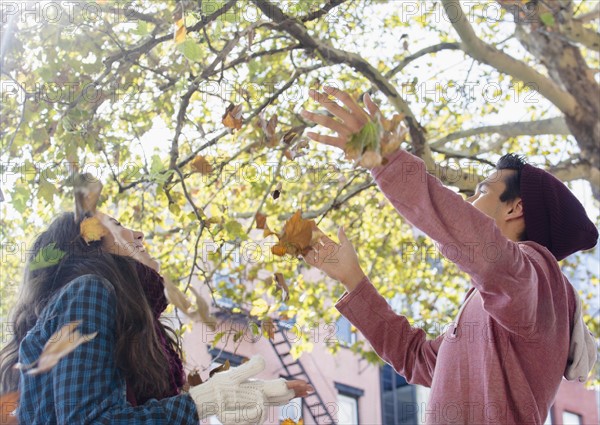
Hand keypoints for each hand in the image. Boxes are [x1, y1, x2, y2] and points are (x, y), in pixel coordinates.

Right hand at [189, 355, 312, 423]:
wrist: (208, 401)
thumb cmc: (220, 387)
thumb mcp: (234, 374)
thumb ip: (250, 368)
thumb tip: (262, 359)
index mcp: (258, 390)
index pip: (282, 388)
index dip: (296, 386)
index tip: (307, 385)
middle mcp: (260, 399)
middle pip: (283, 396)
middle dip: (296, 392)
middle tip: (309, 389)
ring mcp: (255, 405)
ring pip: (276, 401)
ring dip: (287, 396)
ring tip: (297, 392)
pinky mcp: (251, 409)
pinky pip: (265, 405)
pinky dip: (272, 400)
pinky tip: (276, 396)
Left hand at [301, 86, 381, 149]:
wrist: (383, 156)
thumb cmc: (382, 137)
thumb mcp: (380, 120)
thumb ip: (373, 107)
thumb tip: (366, 95)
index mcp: (361, 114)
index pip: (346, 98)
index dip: (334, 91)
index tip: (324, 87)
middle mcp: (353, 122)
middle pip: (333, 107)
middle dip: (320, 98)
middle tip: (309, 91)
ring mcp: (347, 133)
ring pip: (327, 122)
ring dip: (313, 116)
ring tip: (302, 112)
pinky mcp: (343, 145)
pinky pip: (327, 140)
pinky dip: (317, 137)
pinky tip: (308, 133)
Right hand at [302, 226, 365, 291]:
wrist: (350, 272)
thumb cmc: (350, 258)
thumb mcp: (347, 245)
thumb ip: (342, 236)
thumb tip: (341, 226)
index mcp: (332, 246)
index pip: (322, 237)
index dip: (317, 232)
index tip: (310, 226)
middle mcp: (325, 251)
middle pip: (315, 243)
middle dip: (309, 239)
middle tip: (301, 232)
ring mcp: (322, 258)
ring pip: (311, 251)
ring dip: (305, 247)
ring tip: (297, 241)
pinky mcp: (319, 265)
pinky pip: (310, 260)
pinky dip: (304, 257)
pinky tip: (298, 252)